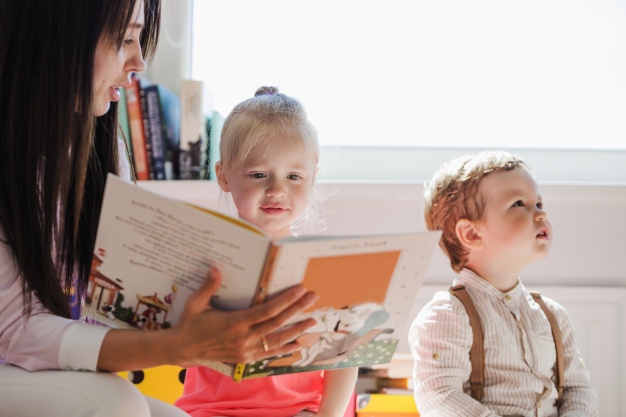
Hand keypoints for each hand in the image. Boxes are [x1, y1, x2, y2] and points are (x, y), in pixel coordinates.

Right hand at [170, 267, 318, 366]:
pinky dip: (285, 348)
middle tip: (314, 298)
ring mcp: (245, 350)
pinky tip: (298, 343)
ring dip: (297, 330)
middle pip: (277, 323)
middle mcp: (243, 338)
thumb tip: (215, 267)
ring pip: (277, 340)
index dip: (286, 300)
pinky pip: (269, 353)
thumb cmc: (190, 323)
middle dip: (298, 310)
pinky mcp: (245, 358)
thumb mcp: (195, 303)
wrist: (183, 350)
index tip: (300, 290)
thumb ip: (208, 286)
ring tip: (312, 321)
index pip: (267, 311)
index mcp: (234, 323)